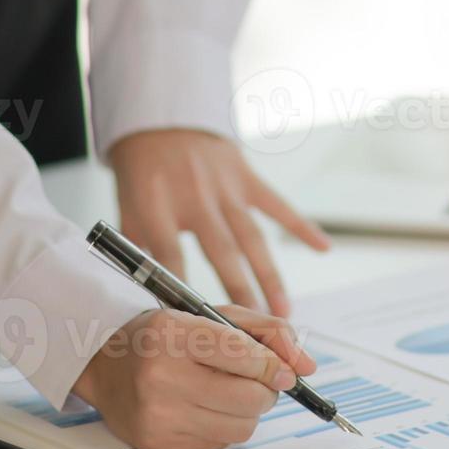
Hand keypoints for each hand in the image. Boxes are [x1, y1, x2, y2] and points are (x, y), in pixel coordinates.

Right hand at [72, 305, 317, 448]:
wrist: (104, 365)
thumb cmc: (162, 337)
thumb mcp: (209, 315)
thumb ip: (265, 331)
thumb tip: (306, 366)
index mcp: (173, 333)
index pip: (244, 355)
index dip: (274, 366)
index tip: (284, 371)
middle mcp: (161, 376)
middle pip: (249, 398)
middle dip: (265, 391)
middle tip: (257, 381)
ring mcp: (158, 414)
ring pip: (240, 428)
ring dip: (247, 412)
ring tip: (229, 393)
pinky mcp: (157, 443)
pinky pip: (219, 445)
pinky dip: (223, 428)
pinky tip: (204, 408)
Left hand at [108, 130, 329, 316]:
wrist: (159, 118)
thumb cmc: (140, 172)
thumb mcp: (124, 208)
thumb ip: (138, 249)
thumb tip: (153, 295)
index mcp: (156, 205)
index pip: (170, 256)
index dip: (183, 292)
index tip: (199, 325)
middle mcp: (194, 196)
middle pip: (220, 252)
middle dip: (239, 292)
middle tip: (254, 331)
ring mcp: (224, 186)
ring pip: (251, 237)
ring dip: (269, 276)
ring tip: (282, 312)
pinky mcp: (245, 176)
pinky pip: (277, 204)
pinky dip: (302, 226)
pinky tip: (324, 248)